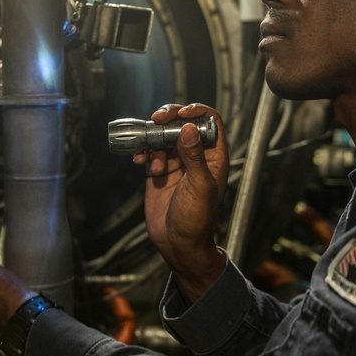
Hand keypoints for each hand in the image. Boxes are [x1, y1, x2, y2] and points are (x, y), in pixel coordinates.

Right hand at [132, 103, 228, 302]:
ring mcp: (176, 163)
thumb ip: (195, 157)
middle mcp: (195, 156)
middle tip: (157, 119)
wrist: (177, 243)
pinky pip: (150, 152)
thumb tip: (189, 129)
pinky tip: (141, 162)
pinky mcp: (159, 171)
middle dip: (169, 119)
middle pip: (183, 124)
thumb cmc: (197, 220)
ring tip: (150, 158)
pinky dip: (144, 152)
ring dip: (154, 140)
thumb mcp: (199, 187)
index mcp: (213, 157)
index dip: (198, 112)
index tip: (182, 112)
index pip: (210, 123)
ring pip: (164, 136)